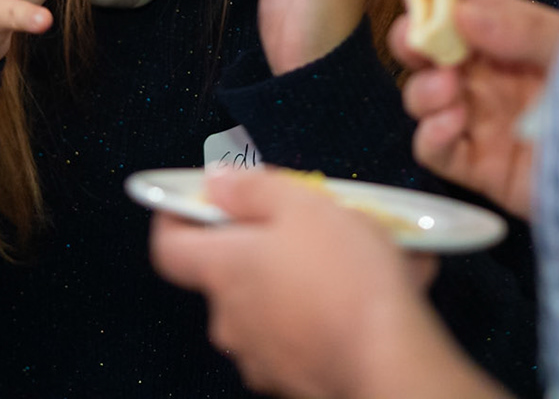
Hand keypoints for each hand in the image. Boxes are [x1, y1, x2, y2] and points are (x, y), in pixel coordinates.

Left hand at [151, 169, 499, 398]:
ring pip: (269, 301)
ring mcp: (261, 354)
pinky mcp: (293, 378)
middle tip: (304, 221)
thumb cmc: (348, 284)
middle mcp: (232, 318)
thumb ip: (253, 188)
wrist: (389, 362)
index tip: (199, 198)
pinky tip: (364, 295)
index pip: (170, 245)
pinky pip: (299, 331)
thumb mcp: (303, 206)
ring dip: (299, 276)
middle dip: (263, 242)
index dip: (177, 216)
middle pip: (230, 270)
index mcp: (224, 270)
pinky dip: (322, 311)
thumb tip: (220, 181)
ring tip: (352, 257)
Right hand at [394, 0, 558, 219]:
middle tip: (417, 40)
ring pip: (423, 97)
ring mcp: (483, 120)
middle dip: (412, 39)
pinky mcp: (483, 167)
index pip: (462, 3)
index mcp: (512, 36)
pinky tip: (451, 124)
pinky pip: (436, 151)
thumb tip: (461, 13)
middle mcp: (491, 75)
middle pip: (430, 49)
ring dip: (423, 88)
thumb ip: (521, 29)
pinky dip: (431, 135)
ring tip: (449, 88)